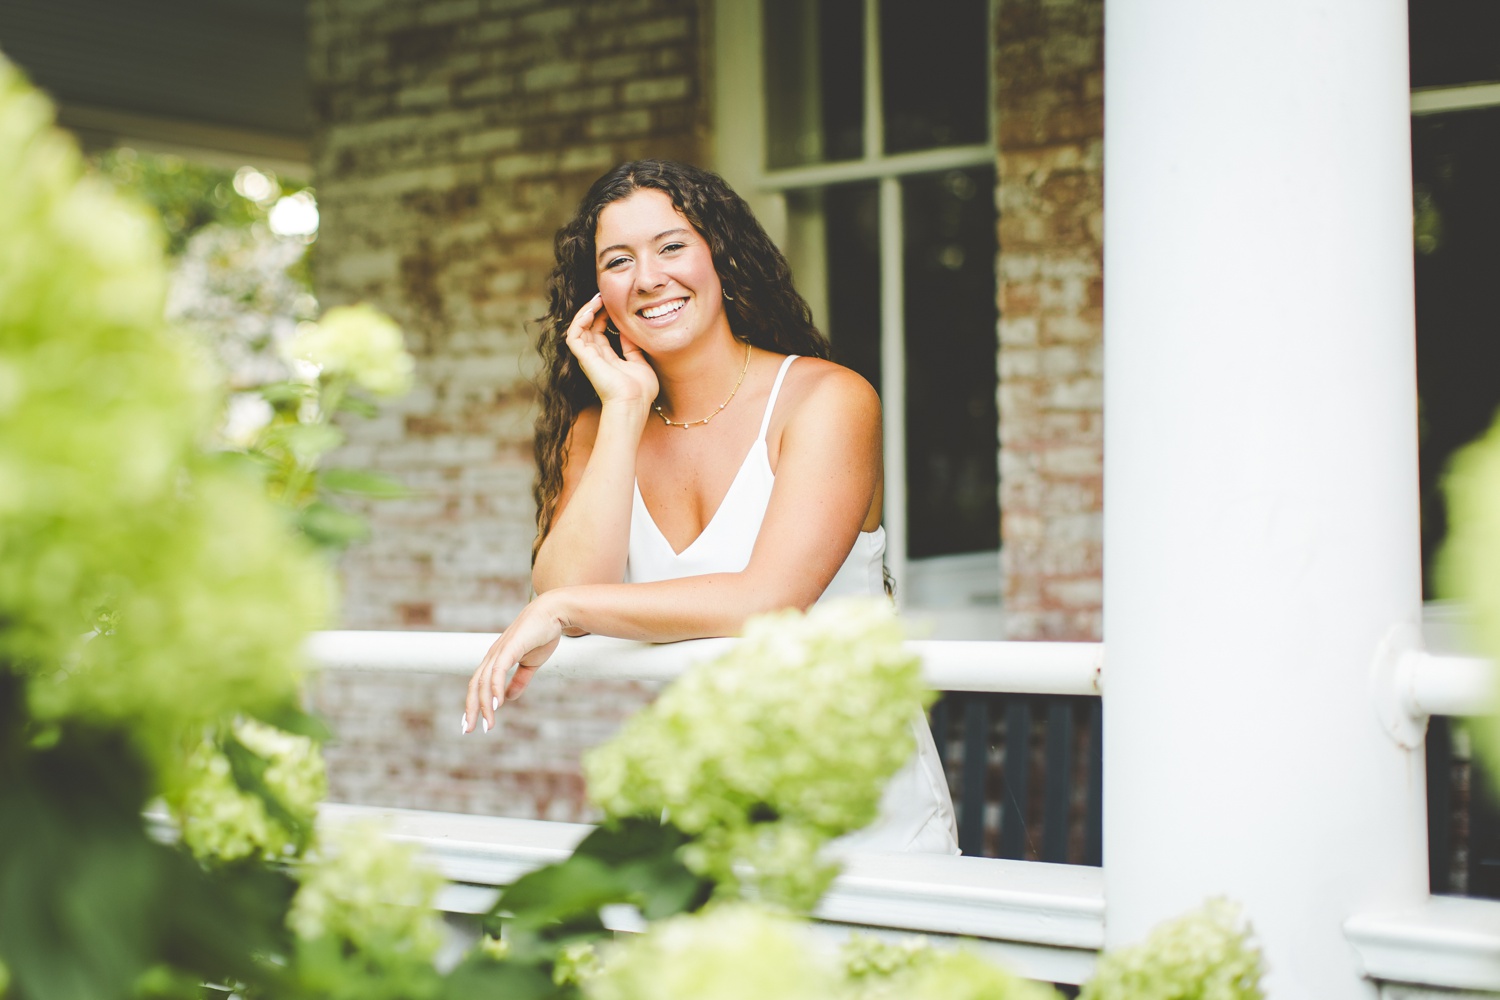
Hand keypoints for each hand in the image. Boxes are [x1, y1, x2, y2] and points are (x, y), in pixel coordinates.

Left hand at [462, 593, 567, 733]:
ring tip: (487, 723)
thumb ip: (520, 680)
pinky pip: (498, 671)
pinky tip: (496, 703)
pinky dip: (495, 687)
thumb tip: (509, 698)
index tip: (471, 723)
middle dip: (471, 709)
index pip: (478, 684)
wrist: (554, 612)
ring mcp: (500, 651)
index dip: (473, 704)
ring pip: (484, 682)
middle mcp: (493, 656)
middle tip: (469, 730)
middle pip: (475, 686)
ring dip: (484, 704)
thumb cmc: (542, 634)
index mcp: (496, 659)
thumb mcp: (531, 664)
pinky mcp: (510, 648)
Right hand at [565, 293, 658, 407]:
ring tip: (597, 299)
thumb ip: (632, 347)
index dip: (604, 316)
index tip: (612, 303)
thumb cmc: (640, 390)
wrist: (634, 403)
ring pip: (578, 328)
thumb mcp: (640, 362)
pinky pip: (573, 335)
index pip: (600, 332)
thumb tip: (628, 331)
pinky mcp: (584, 358)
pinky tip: (591, 310)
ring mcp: (588, 357)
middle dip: (594, 309)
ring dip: (586, 311)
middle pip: (588, 327)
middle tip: (603, 295)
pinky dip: (579, 321)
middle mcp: (594, 357)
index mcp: (606, 359)